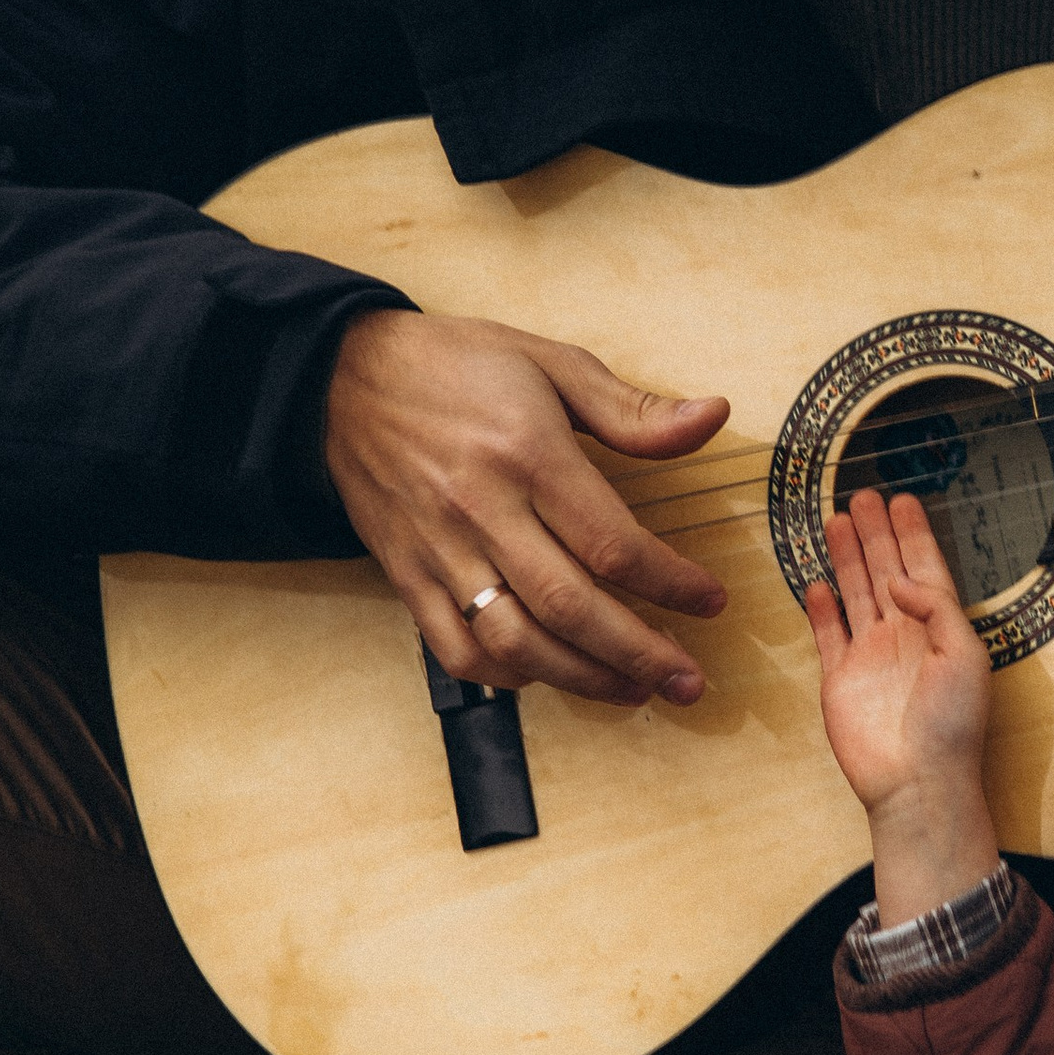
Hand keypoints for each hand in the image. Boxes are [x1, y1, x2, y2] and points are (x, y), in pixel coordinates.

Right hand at [325, 306, 729, 706]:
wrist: (341, 378)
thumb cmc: (455, 366)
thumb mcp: (551, 363)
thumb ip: (633, 409)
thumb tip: (711, 418)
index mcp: (527, 454)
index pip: (612, 542)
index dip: (671, 583)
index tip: (709, 601)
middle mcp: (482, 511)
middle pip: (570, 607)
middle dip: (639, 655)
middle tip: (688, 681)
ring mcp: (440, 550)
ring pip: (515, 642)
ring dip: (581, 679)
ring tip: (632, 691)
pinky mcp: (407, 576)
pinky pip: (456, 650)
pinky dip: (506, 677)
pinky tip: (548, 675)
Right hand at [805, 489, 999, 918]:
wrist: (917, 782)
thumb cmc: (952, 725)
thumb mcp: (965, 655)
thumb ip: (935, 608)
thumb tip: (899, 578)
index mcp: (940, 630)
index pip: (925, 570)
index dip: (913, 535)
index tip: (902, 500)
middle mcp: (904, 637)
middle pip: (886, 572)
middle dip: (876, 534)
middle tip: (863, 494)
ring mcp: (870, 657)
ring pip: (857, 594)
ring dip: (848, 558)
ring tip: (837, 519)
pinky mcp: (840, 679)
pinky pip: (829, 633)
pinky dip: (823, 607)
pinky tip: (819, 580)